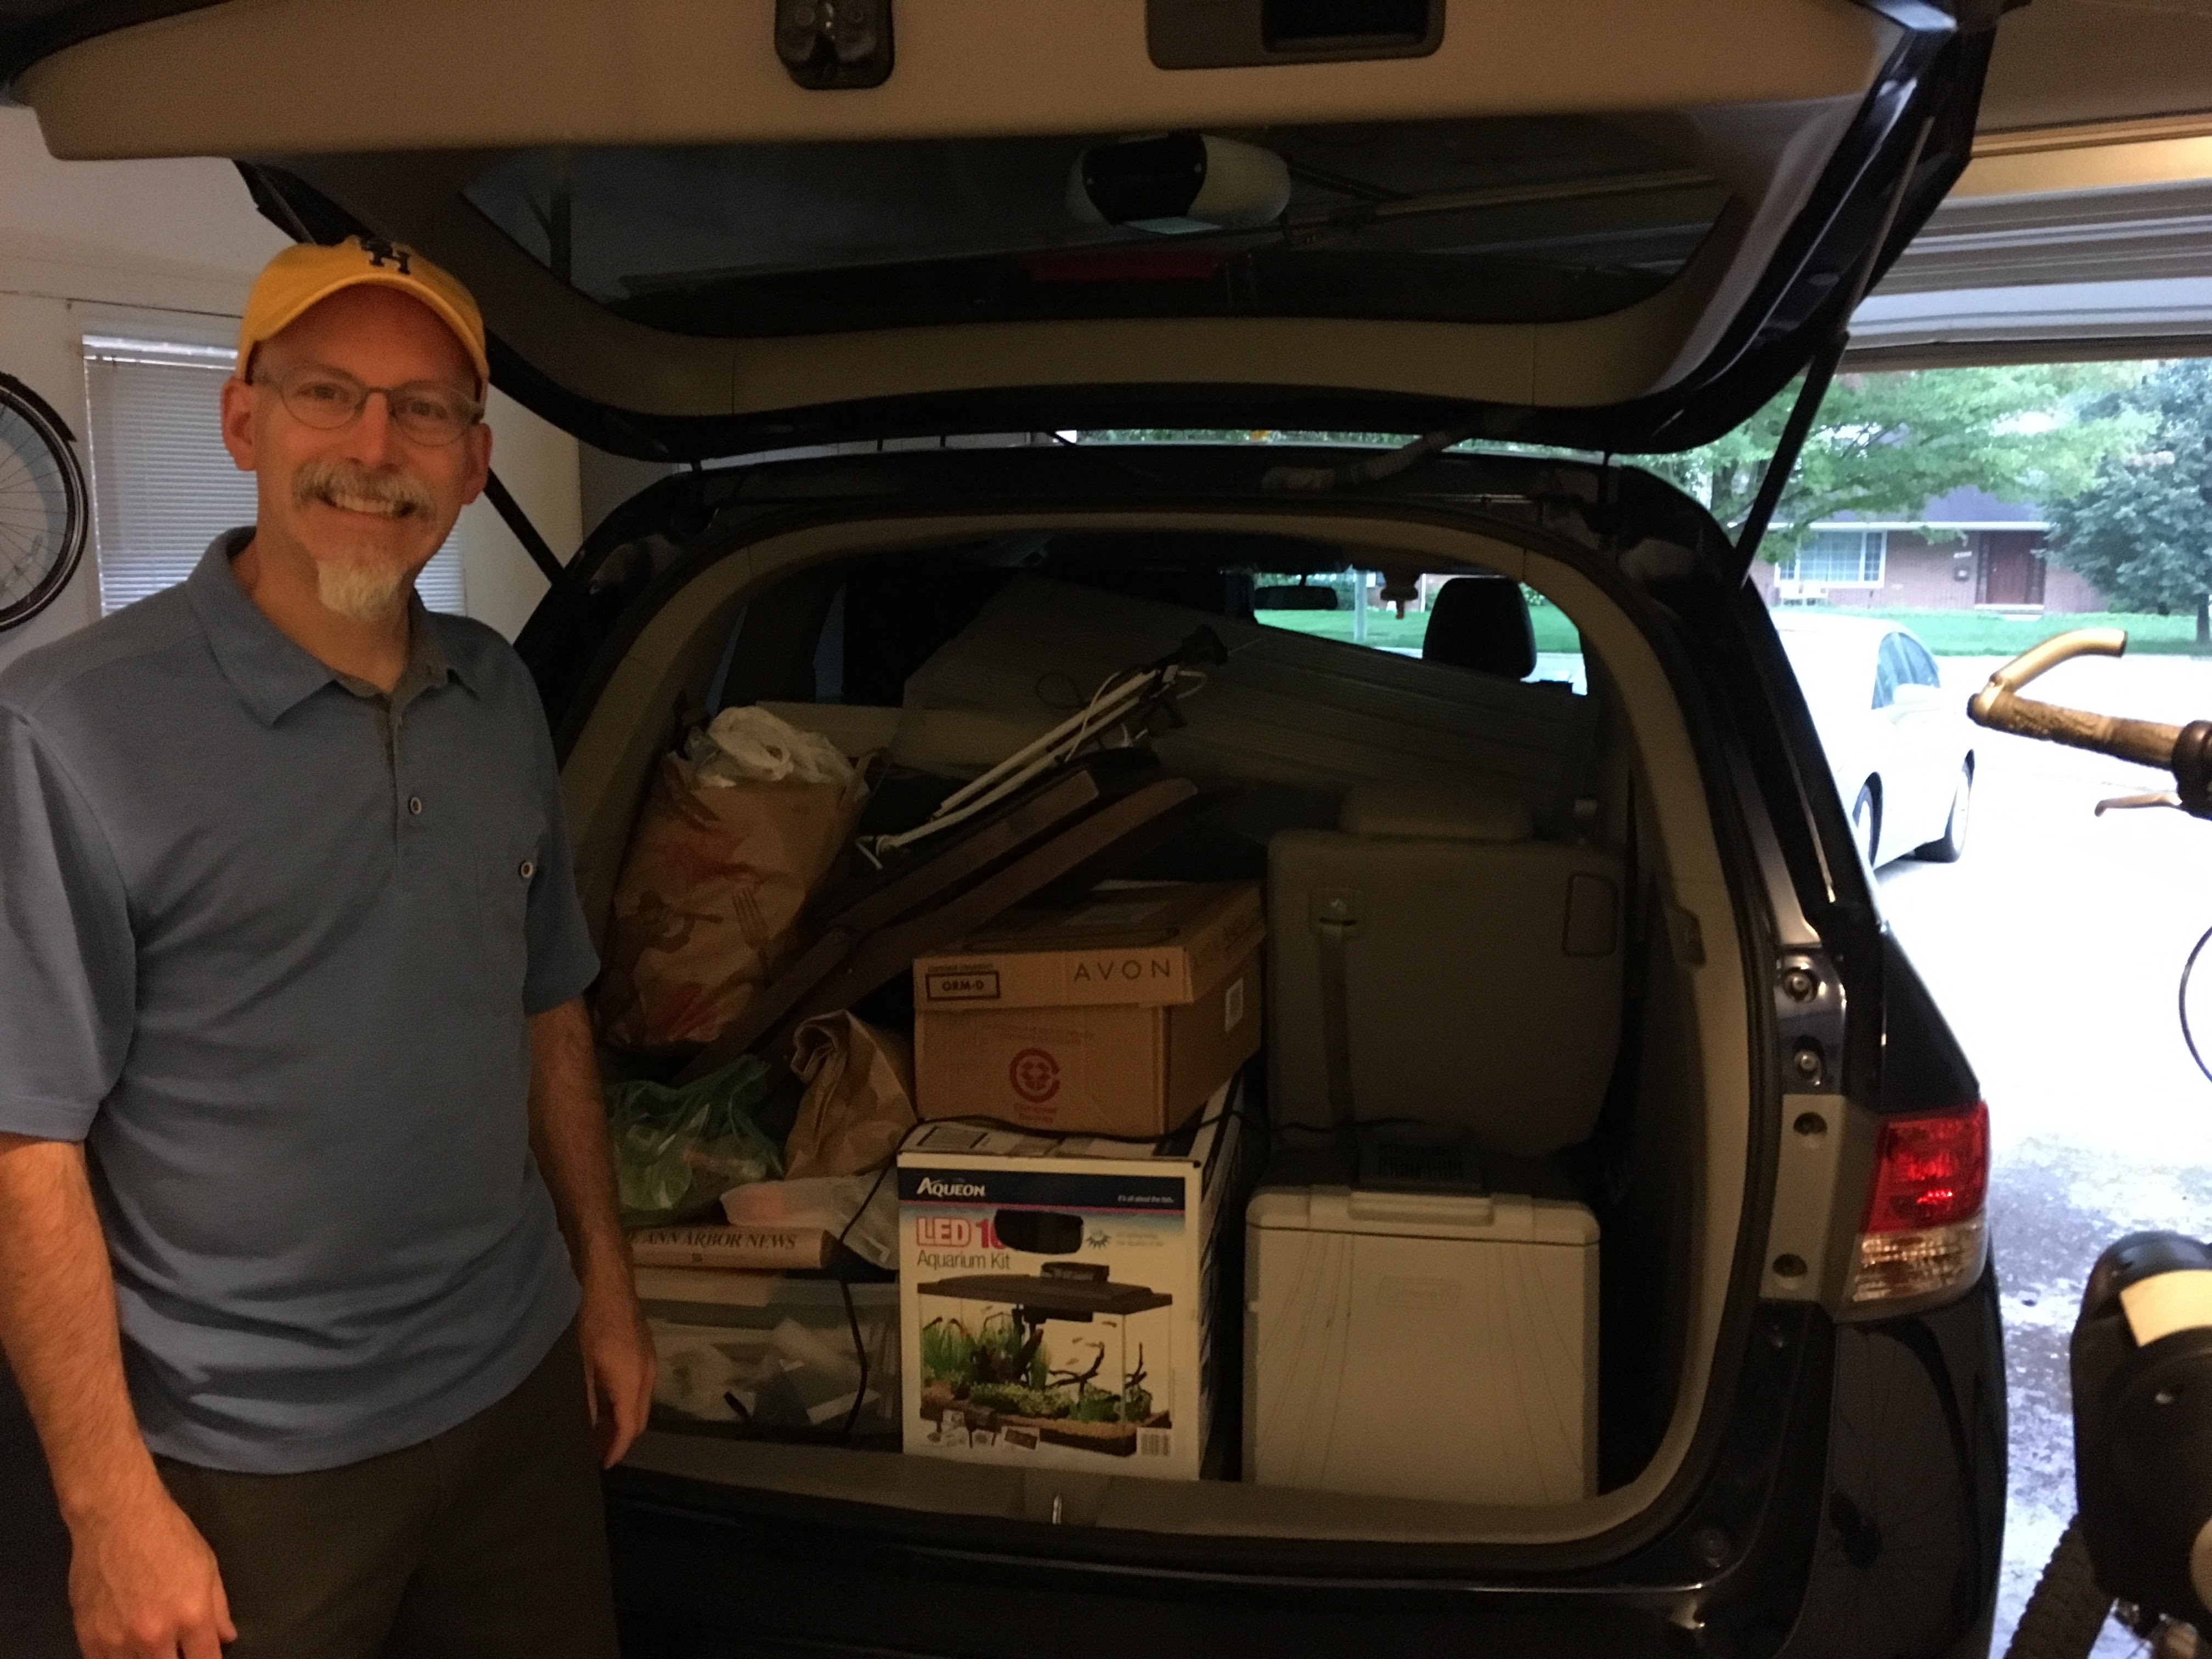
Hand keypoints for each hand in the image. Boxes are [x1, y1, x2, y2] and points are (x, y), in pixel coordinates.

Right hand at [69, 1484, 234, 1658]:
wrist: (116, 1518)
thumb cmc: (168, 1536)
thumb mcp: (207, 1567)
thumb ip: (218, 1608)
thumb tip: (226, 1638)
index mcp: (191, 1617)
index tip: (203, 1655)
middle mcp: (155, 1636)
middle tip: (176, 1647)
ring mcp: (118, 1641)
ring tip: (152, 1646)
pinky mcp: (89, 1639)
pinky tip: (126, 1646)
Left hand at [577, 1268, 655, 1466]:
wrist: (606, 1277)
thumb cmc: (588, 1320)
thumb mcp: (578, 1365)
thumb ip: (581, 1401)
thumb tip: (578, 1431)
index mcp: (632, 1381)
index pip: (628, 1428)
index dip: (614, 1450)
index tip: (599, 1466)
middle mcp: (648, 1374)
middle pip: (638, 1419)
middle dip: (618, 1438)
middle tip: (592, 1452)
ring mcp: (649, 1359)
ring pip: (640, 1402)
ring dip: (621, 1419)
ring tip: (594, 1429)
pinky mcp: (645, 1348)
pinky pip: (639, 1386)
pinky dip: (624, 1400)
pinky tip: (603, 1399)